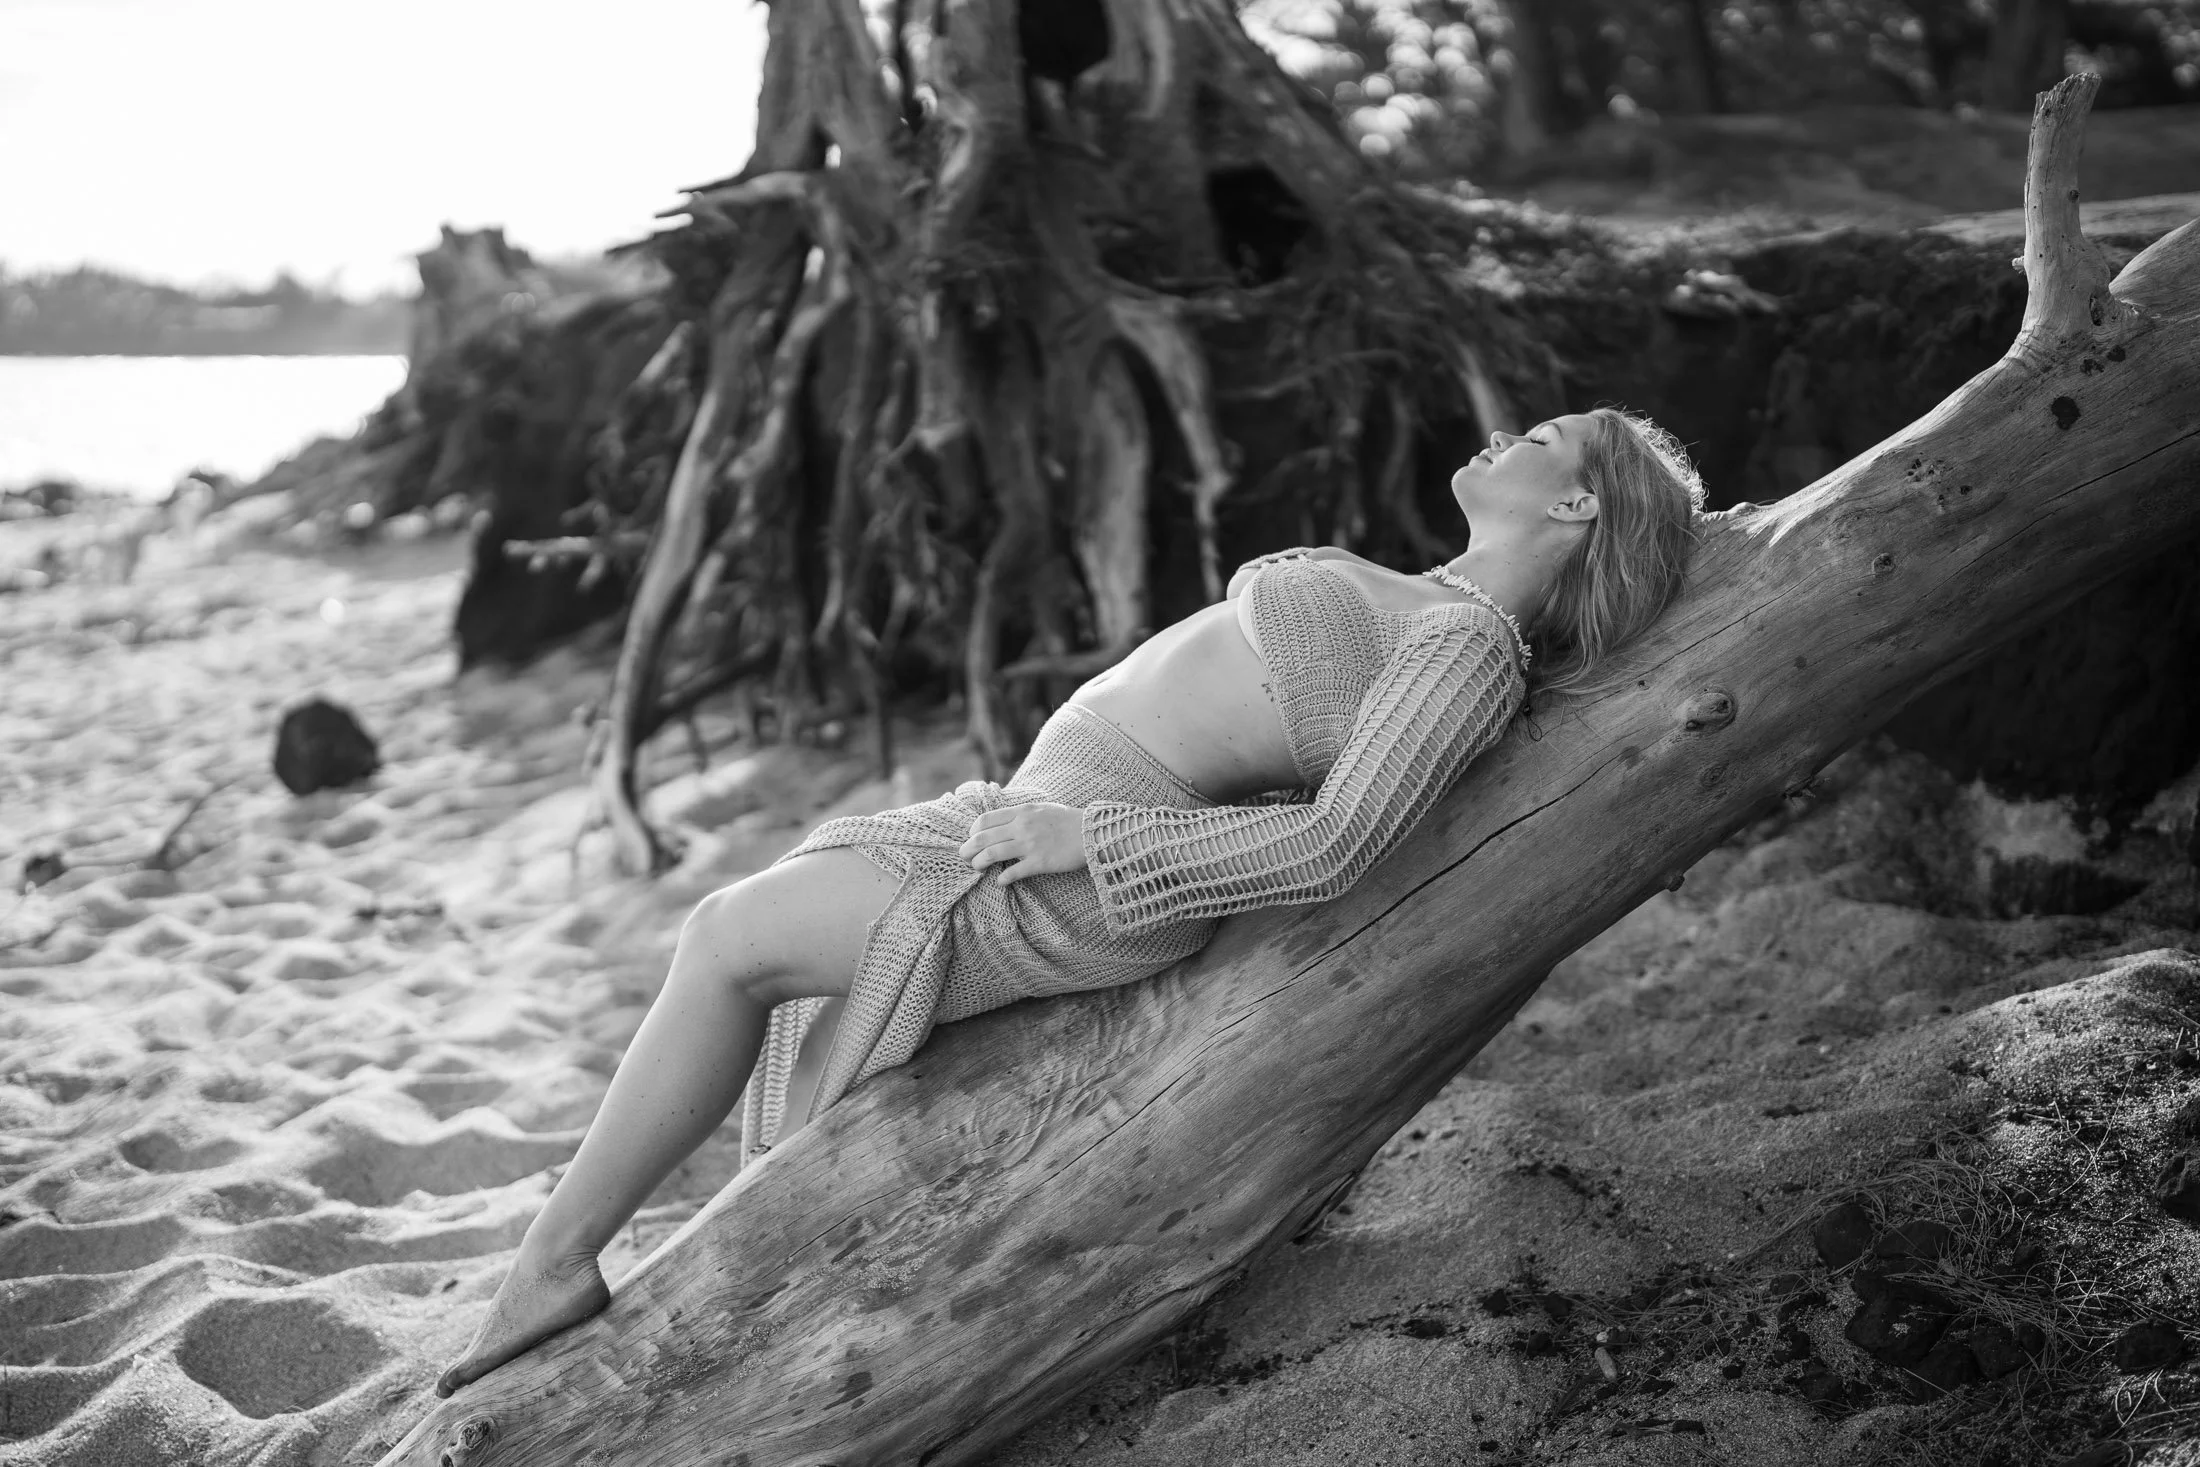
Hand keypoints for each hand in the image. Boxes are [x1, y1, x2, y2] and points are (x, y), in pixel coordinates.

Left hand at [958, 802, 1086, 885]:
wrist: (1092, 832)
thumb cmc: (1067, 820)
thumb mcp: (1040, 808)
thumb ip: (1020, 814)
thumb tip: (1002, 822)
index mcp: (1021, 811)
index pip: (984, 820)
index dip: (972, 832)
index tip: (971, 839)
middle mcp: (1022, 826)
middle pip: (982, 838)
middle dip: (967, 849)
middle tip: (963, 857)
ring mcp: (1030, 845)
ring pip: (991, 854)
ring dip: (978, 863)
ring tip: (976, 868)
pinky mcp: (1039, 862)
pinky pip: (1012, 872)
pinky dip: (1001, 879)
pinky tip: (999, 882)